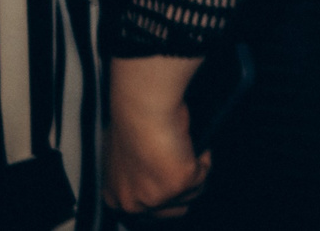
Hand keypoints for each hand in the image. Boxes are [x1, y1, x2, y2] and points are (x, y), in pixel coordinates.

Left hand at [105, 56, 209, 217]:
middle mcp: (132, 204)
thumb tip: (153, 170)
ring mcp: (155, 198)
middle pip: (171, 212)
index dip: (163, 195)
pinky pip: (203, 177)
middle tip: (186, 166)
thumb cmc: (132, 121)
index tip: (173, 180)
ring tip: (189, 148)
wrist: (143, 108)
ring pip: (191, 195)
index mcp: (115, 197)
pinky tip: (195, 145)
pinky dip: (204, 160)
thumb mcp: (126, 153)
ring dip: (195, 172)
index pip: (144, 212)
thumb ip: (135, 171)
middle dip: (182, 190)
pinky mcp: (178, 185)